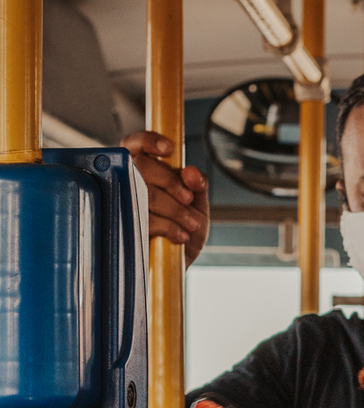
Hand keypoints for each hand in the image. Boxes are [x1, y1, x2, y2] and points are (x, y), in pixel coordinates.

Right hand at [122, 130, 209, 266]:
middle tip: (188, 201)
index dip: (149, 140)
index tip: (169, 150)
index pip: (136, 143)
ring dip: (173, 209)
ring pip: (143, 192)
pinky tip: (178, 236)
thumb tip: (190, 171)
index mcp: (145, 171)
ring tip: (190, 224)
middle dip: (170, 182)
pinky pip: (142, 219)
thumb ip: (198, 185)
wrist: (178, 267)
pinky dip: (167, 226)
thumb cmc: (184, 231)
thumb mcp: (199, 206)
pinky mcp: (121, 228)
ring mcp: (121, 204)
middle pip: (141, 165)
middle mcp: (128, 183)